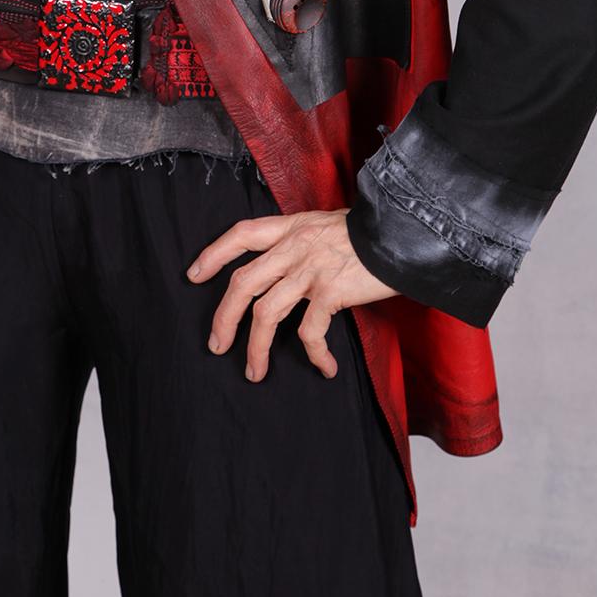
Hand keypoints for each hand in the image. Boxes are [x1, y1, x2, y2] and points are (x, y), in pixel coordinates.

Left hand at [186, 207, 399, 380]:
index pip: (241, 234)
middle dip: (223, 317)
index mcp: (291, 227)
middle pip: (242, 282)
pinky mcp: (331, 292)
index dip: (214, 253)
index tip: (194, 274)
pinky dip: (315, 355)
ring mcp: (310, 270)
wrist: (402, 231)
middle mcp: (294, 247)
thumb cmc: (371, 232)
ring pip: (265, 313)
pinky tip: (324, 368)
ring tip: (254, 372)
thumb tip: (288, 263)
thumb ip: (304, 241)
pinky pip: (311, 331)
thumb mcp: (328, 224)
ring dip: (256, 348)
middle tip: (216, 344)